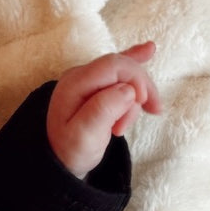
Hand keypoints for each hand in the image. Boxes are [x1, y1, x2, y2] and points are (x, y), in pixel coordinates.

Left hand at [46, 41, 161, 178]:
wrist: (60, 161)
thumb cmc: (71, 151)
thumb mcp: (84, 137)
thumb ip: (104, 110)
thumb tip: (129, 90)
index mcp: (75, 83)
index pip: (114, 65)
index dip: (136, 79)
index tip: (144, 104)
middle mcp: (80, 75)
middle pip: (122, 66)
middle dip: (140, 89)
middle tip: (148, 114)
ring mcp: (87, 79)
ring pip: (125, 75)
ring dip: (135, 98)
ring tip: (122, 126)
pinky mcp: (96, 85)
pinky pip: (119, 69)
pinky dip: (136, 62)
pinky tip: (149, 50)